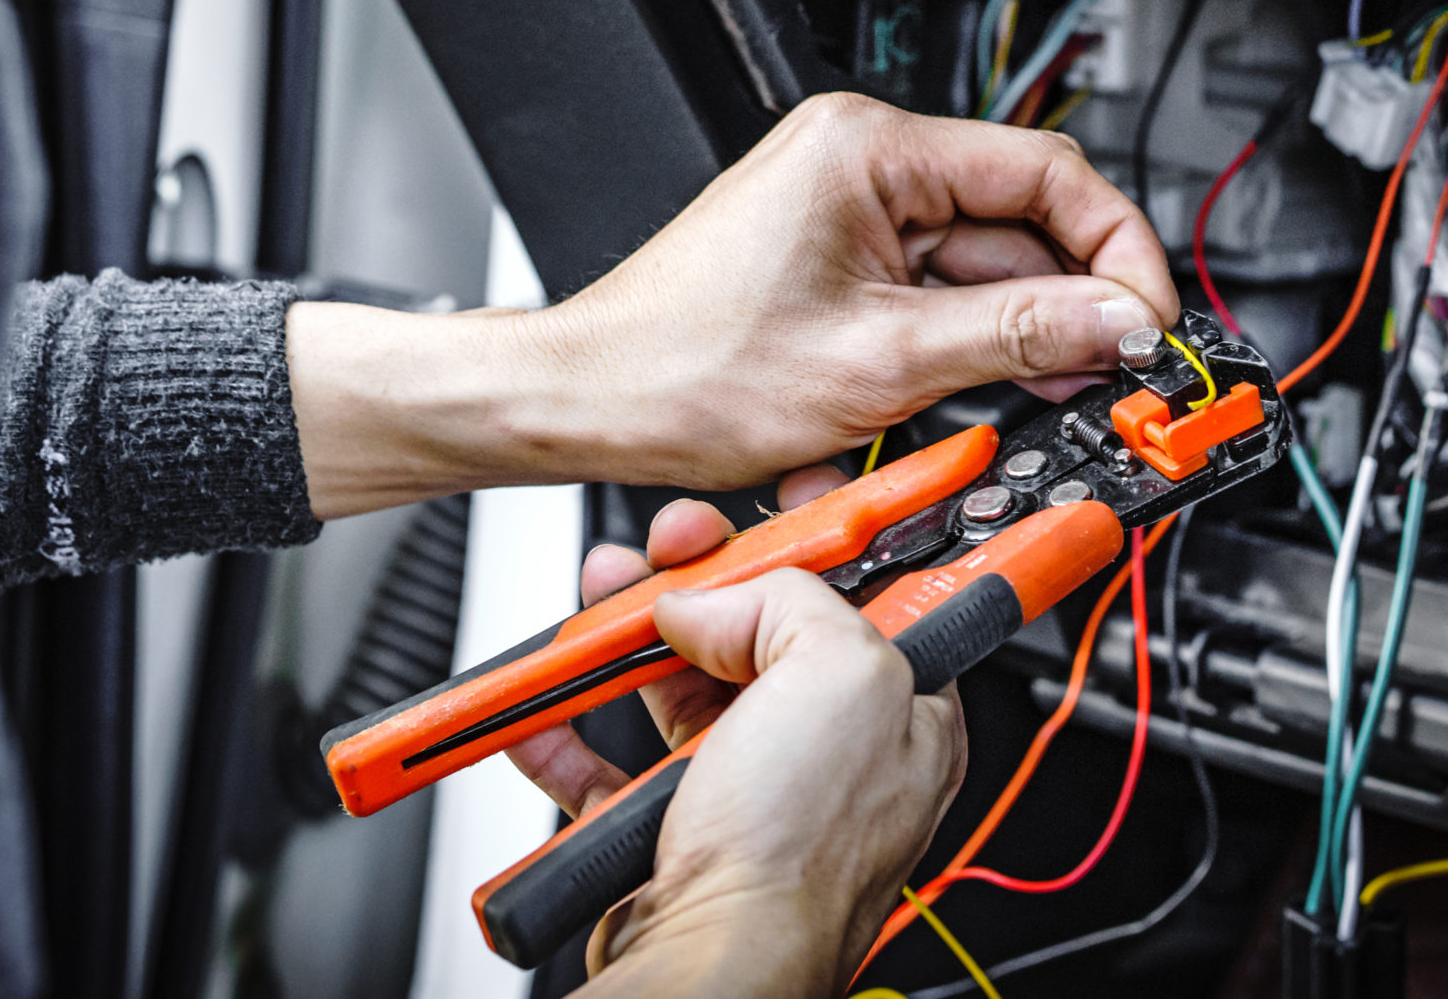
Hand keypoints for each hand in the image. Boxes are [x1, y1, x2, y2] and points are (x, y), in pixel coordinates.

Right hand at [508, 470, 964, 998]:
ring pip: (680, 683)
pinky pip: (611, 762)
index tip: (786, 496)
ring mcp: (751, 791)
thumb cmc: (799, 856)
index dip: (825, 537)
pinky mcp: (675, 831)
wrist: (711, 962)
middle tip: (669, 549)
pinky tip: (547, 703)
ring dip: (625, 637)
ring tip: (595, 610)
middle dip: (702, 578)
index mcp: (900, 707)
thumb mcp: (841, 672)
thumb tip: (718, 598)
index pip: (872, 591)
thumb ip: (791, 598)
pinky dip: (569, 728)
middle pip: (761, 628)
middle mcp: (831, 750)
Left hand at [538, 92, 1176, 487]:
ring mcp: (847, 209)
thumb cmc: (683, 369)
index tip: (1148, 317)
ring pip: (981, 262)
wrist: (589, 403)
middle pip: (1019, 219)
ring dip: (1024, 330)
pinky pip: (933, 289)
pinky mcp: (836, 257)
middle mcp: (859, 160)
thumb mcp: (882, 361)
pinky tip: (997, 388)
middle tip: (1119, 369)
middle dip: (1074, 300)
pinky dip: (970, 339)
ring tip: (1063, 393)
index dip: (1117, 248)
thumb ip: (1019, 334)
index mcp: (869, 147)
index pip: (1046, 172)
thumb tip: (1117, 323)